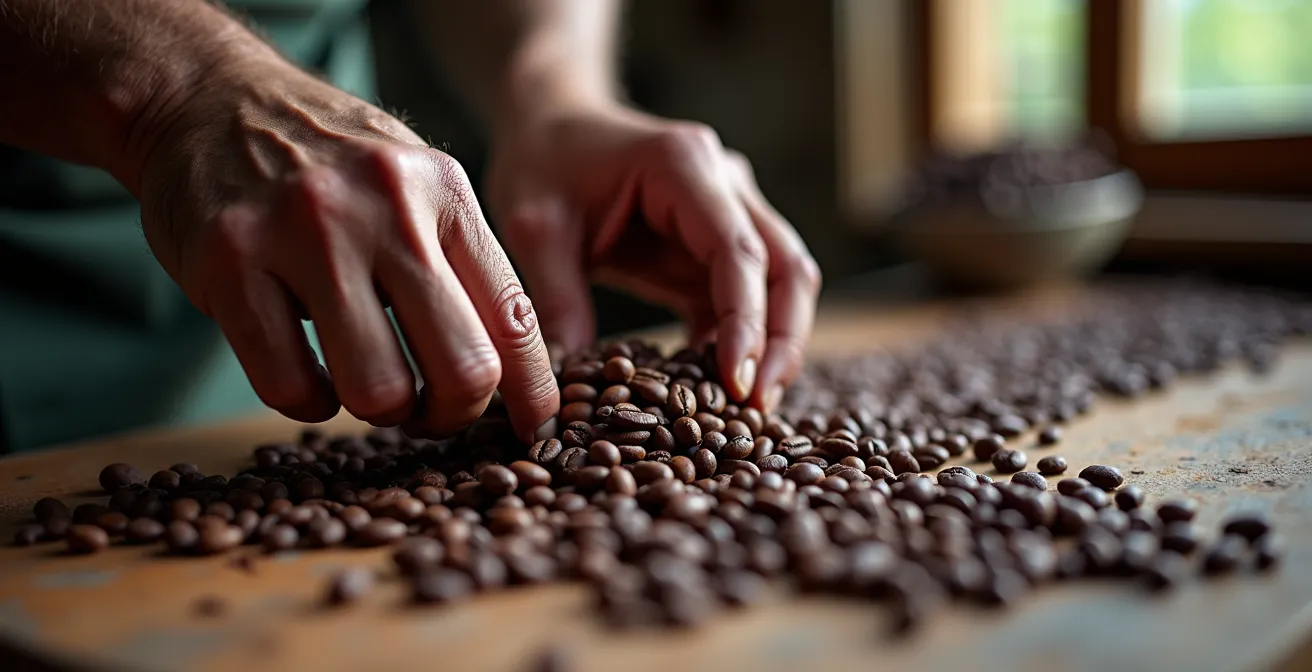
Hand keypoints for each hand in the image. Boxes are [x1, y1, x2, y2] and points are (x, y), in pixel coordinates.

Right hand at [135, 58, 558, 442]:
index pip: (514, 316)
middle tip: (430, 410)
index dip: (533, 391)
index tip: (531, 428)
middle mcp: (384, 208)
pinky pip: (290, 386)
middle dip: (453, 413)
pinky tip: (307, 375)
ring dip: (377, 411)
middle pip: (462, 368)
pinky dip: (307, 401)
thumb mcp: (412, 183)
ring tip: (364, 385)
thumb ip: (460, 260)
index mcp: (444, 191)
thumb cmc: (326, 160)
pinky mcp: (231, 263)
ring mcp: (305, 234)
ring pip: (377, 390)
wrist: (203, 95)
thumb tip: (513, 369)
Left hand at [486, 105, 820, 411]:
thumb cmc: (543, 162)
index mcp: (683, 166)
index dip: (746, 320)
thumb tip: (571, 377)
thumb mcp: (533, 227)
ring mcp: (729, 210)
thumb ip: (555, 297)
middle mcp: (724, 182)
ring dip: (773, 343)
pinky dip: (739, 341)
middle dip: (781, 339)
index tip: (737, 382)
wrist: (551, 123)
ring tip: (748, 407)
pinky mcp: (715, 244)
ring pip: (782, 281)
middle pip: (786, 266)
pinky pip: (745, 297)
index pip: (738, 251)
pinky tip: (715, 387)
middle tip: (757, 407)